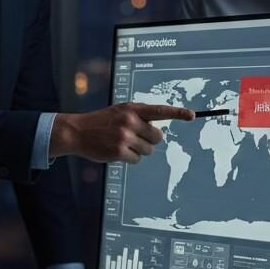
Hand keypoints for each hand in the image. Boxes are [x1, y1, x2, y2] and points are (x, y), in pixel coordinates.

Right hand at [50, 103, 193, 162]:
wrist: (77, 131)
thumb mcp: (119, 111)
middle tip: (135, 138)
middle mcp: (130, 121)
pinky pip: (137, 159)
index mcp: (131, 109)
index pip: (159, 111)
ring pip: (148, 150)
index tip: (192, 115)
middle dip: (149, 140)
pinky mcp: (119, 151)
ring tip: (122, 144)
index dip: (177, 113)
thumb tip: (157, 131)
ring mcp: (125, 137)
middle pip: (157, 137)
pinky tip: (117, 151)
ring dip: (138, 150)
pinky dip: (130, 158)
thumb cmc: (100, 122)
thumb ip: (138, 116)